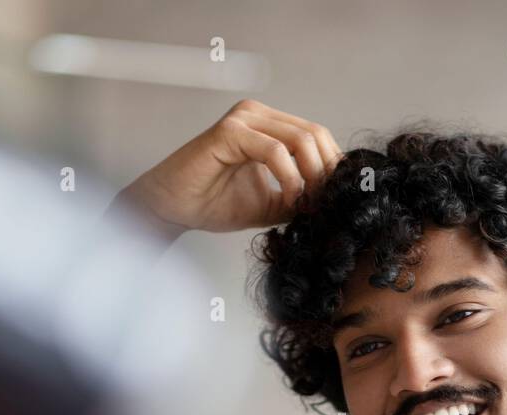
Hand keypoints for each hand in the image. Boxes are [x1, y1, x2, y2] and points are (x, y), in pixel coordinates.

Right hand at [115, 99, 341, 232]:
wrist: (172, 208)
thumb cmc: (213, 203)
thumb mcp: (271, 204)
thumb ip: (299, 197)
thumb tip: (333, 202)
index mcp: (269, 126)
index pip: (318, 136)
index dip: (332, 168)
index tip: (334, 201)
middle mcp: (258, 115)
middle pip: (316, 133)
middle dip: (327, 173)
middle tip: (325, 204)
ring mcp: (243, 119)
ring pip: (300, 139)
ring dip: (311, 177)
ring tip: (307, 205)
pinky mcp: (229, 131)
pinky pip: (275, 151)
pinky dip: (289, 178)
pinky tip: (288, 200)